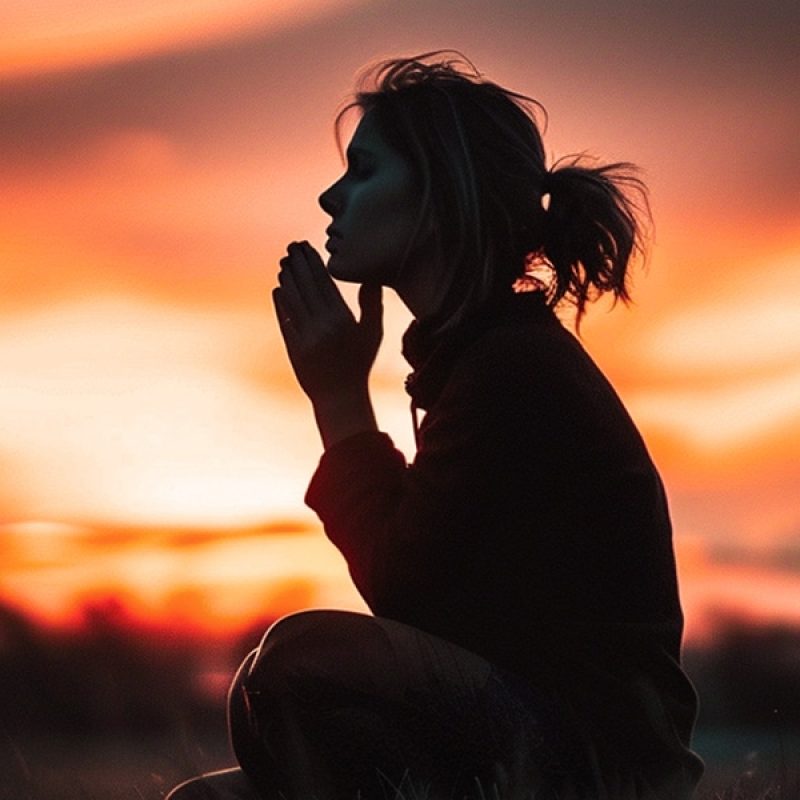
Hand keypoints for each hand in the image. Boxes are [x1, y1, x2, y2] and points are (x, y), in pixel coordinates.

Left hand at [273, 241, 382, 402]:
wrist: (340, 397)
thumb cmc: (359, 363)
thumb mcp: (372, 333)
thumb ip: (371, 304)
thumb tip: (371, 277)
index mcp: (342, 319)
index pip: (323, 282)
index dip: (312, 262)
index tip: (306, 247)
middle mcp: (322, 325)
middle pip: (305, 286)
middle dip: (297, 264)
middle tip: (291, 248)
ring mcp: (305, 337)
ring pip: (292, 300)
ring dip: (286, 280)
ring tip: (283, 264)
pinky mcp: (293, 348)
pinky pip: (284, 319)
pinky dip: (280, 303)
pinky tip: (278, 290)